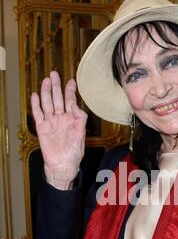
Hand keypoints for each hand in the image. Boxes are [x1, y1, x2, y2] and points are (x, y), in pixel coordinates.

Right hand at [31, 71, 86, 189]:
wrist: (63, 164)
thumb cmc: (74, 152)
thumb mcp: (81, 134)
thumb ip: (80, 118)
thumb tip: (74, 104)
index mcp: (72, 119)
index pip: (70, 101)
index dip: (70, 91)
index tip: (71, 81)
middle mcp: (61, 118)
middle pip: (57, 98)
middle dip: (56, 86)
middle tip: (55, 74)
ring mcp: (51, 122)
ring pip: (47, 103)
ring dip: (46, 92)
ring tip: (46, 80)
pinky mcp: (42, 127)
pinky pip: (38, 114)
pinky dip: (36, 104)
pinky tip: (35, 95)